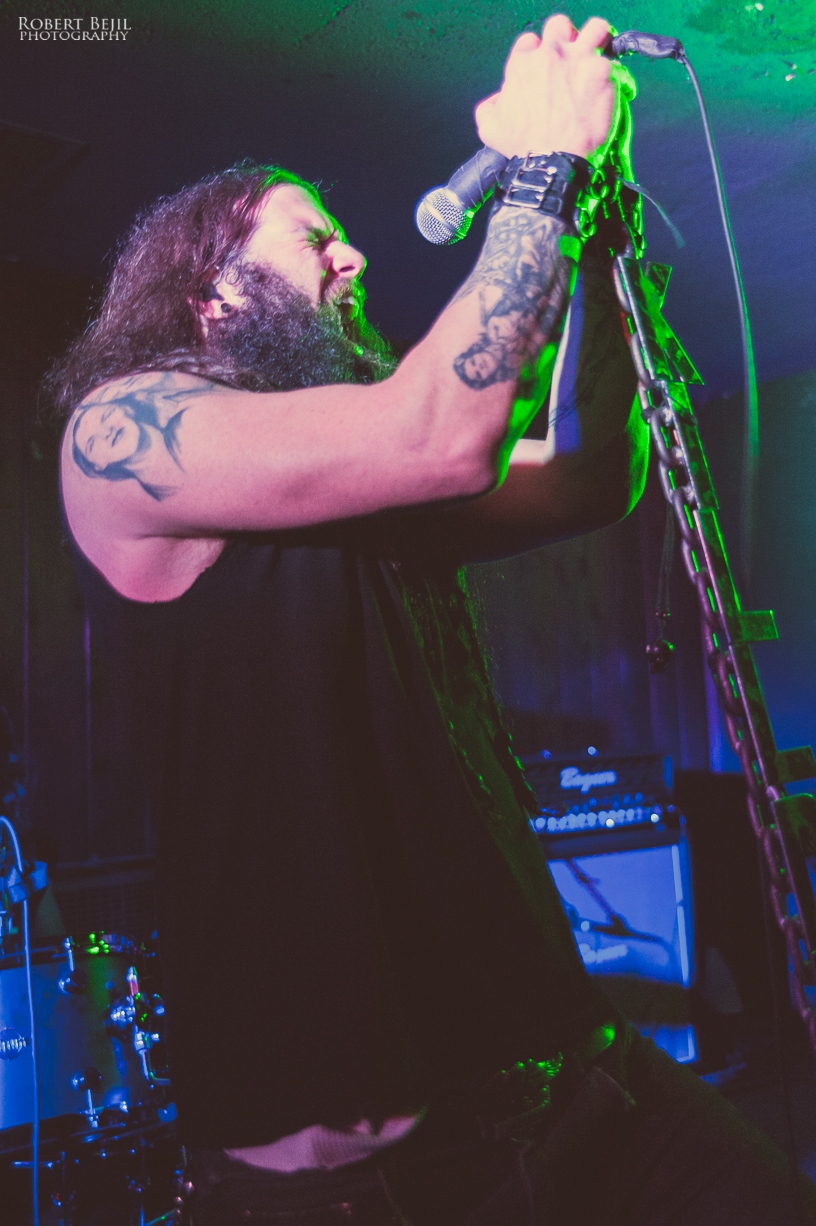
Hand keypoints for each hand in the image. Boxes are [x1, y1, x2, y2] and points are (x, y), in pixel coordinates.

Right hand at [475, 15, 627, 160]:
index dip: (536, 55)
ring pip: (595, 28)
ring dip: (596, 40)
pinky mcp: (602, 73)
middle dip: (565, 39)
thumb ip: (490, 105)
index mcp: (522, 62)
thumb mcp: (489, 127)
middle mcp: (550, 53)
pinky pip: (611, 64)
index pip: (530, 41)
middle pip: (560, 25)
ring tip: (595, 58)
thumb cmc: (521, 147)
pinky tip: (605, 91)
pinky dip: (608, 77)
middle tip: (570, 60)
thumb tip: (497, 99)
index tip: (543, 71)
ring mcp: (579, 59)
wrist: (551, 161)